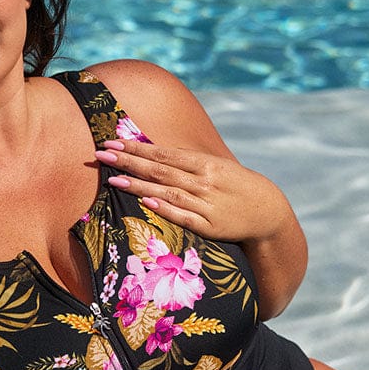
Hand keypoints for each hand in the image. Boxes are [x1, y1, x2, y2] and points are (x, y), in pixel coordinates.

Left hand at [95, 138, 291, 242]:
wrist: (267, 211)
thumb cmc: (234, 186)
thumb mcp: (214, 166)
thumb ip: (185, 161)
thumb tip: (154, 152)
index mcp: (204, 163)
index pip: (163, 154)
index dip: (136, 148)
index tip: (112, 142)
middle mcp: (203, 182)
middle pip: (159, 170)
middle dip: (128, 162)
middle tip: (101, 154)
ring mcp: (206, 204)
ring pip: (167, 192)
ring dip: (139, 185)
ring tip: (113, 179)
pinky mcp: (210, 227)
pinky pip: (184, 217)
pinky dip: (166, 210)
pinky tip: (147, 204)